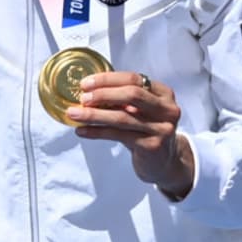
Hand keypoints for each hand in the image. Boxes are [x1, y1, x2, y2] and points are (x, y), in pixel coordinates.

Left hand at [66, 72, 194, 198]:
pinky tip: (82, 130)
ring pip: (122, 117)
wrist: (164, 162)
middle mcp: (167, 109)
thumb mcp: (140, 110)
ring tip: (74, 113)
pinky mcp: (152, 146)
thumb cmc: (147, 131)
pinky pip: (118, 135)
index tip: (86, 83)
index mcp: (164, 93)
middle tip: (82, 97)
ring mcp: (161, 128)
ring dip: (94, 115)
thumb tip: (88, 89)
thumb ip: (123, 98)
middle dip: (103, 94)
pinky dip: (97, 132)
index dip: (108, 79)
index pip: (134, 79)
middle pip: (132, 94)